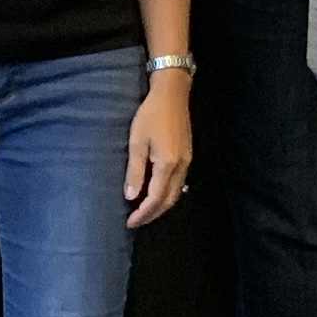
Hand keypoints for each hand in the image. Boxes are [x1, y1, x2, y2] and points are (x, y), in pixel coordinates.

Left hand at [125, 75, 195, 228]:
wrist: (172, 94)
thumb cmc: (151, 115)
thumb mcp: (137, 142)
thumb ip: (135, 171)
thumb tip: (131, 196)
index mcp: (168, 165)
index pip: (155, 199)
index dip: (142, 213)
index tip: (129, 222)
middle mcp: (181, 167)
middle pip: (168, 201)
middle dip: (152, 214)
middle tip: (136, 222)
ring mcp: (187, 162)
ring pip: (175, 194)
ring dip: (160, 206)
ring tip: (144, 212)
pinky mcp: (187, 156)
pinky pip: (179, 184)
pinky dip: (167, 195)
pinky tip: (157, 194)